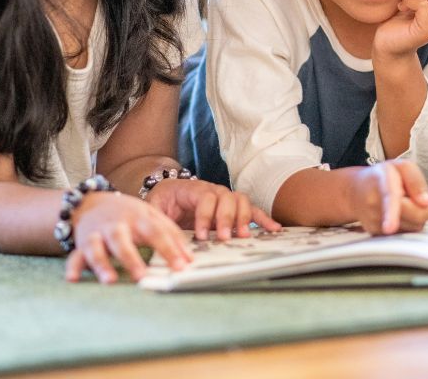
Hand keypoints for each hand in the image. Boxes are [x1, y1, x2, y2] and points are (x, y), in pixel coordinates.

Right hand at [64, 191, 191, 283]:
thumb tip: (189, 258)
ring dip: (102, 264)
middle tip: (142, 276)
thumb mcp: (151, 216)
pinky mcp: (81, 244)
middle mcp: (116, 226)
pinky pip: (75, 256)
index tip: (182, 266)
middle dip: (131, 258)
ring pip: (97, 249)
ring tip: (110, 280)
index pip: (155, 232)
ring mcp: (97, 235)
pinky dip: (73, 267)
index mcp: (137, 217)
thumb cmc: (127, 214)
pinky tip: (73, 279)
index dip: (169, 249)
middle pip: (122, 241)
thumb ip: (171, 233)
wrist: (91, 202)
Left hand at [146, 178, 281, 241]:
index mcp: (193, 189)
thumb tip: (157, 232)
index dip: (205, 216)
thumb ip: (156, 216)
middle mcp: (213, 190)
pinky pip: (251, 210)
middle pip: (227, 198)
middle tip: (223, 238)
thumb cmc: (162, 201)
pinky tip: (274, 229)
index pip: (205, 198)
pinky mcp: (234, 209)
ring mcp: (225, 198)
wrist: (169, 192)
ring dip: (244, 218)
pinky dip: (263, 219)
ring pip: (241, 201)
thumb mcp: (153, 206)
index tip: (200, 235)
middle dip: (226, 218)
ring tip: (243, 236)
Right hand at [347, 159, 427, 234]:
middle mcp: (374, 202)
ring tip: (406, 203)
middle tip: (426, 198)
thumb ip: (417, 181)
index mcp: (382, 180)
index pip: (389, 196)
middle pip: (414, 216)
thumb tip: (426, 203)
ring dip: (417, 216)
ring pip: (413, 227)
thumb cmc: (384, 177)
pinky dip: (408, 224)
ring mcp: (373, 221)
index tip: (390, 228)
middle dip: (427, 209)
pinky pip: (405, 233)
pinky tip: (399, 214)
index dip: (391, 212)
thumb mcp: (402, 167)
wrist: (355, 192)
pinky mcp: (377, 233)